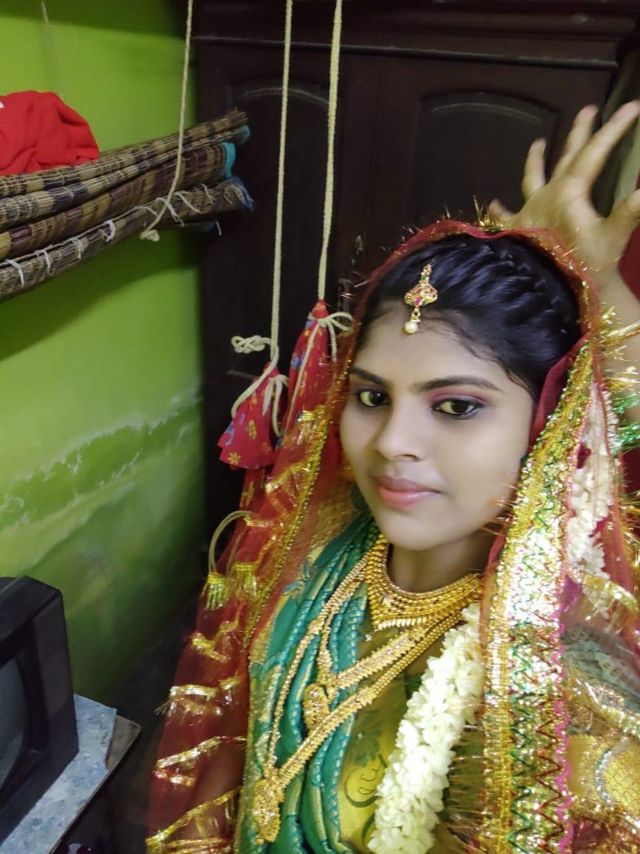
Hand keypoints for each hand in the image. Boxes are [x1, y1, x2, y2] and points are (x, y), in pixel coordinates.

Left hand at [489, 101, 639, 289]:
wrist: (551, 294)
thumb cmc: (583, 266)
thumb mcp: (613, 236)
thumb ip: (631, 211)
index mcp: (570, 192)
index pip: (595, 153)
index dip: (614, 129)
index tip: (632, 107)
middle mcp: (546, 195)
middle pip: (565, 157)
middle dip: (580, 133)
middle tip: (589, 110)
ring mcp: (529, 212)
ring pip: (532, 178)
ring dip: (536, 160)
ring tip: (538, 143)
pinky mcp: (517, 231)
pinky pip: (506, 216)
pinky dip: (500, 208)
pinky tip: (494, 202)